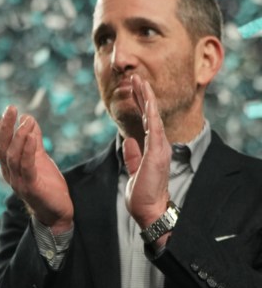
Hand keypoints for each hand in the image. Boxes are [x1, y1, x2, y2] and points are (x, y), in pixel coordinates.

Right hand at [0, 106, 73, 232]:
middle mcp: (9, 174)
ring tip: (25, 120)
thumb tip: (27, 118)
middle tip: (10, 109)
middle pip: (1, 148)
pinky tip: (30, 136)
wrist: (57, 213)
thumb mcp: (39, 158)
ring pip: (12, 156)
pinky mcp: (31, 187)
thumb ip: (32, 140)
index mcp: (8, 167)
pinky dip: (27, 150)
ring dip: (17, 136)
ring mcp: (18, 181)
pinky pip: (26, 166)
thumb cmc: (47, 186)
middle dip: (4, 127)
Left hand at [123, 75, 171, 238]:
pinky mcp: (157, 153)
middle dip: (142, 95)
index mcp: (152, 148)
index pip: (145, 120)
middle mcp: (159, 145)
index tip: (135, 88)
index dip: (140, 104)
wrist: (149, 210)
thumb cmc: (143, 194)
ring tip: (140, 80)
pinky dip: (150, 113)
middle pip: (149, 114)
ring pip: (153, 116)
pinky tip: (147, 100)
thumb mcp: (135, 170)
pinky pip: (154, 128)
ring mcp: (159, 148)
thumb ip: (133, 156)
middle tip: (136, 77)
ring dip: (146, 98)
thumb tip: (128, 141)